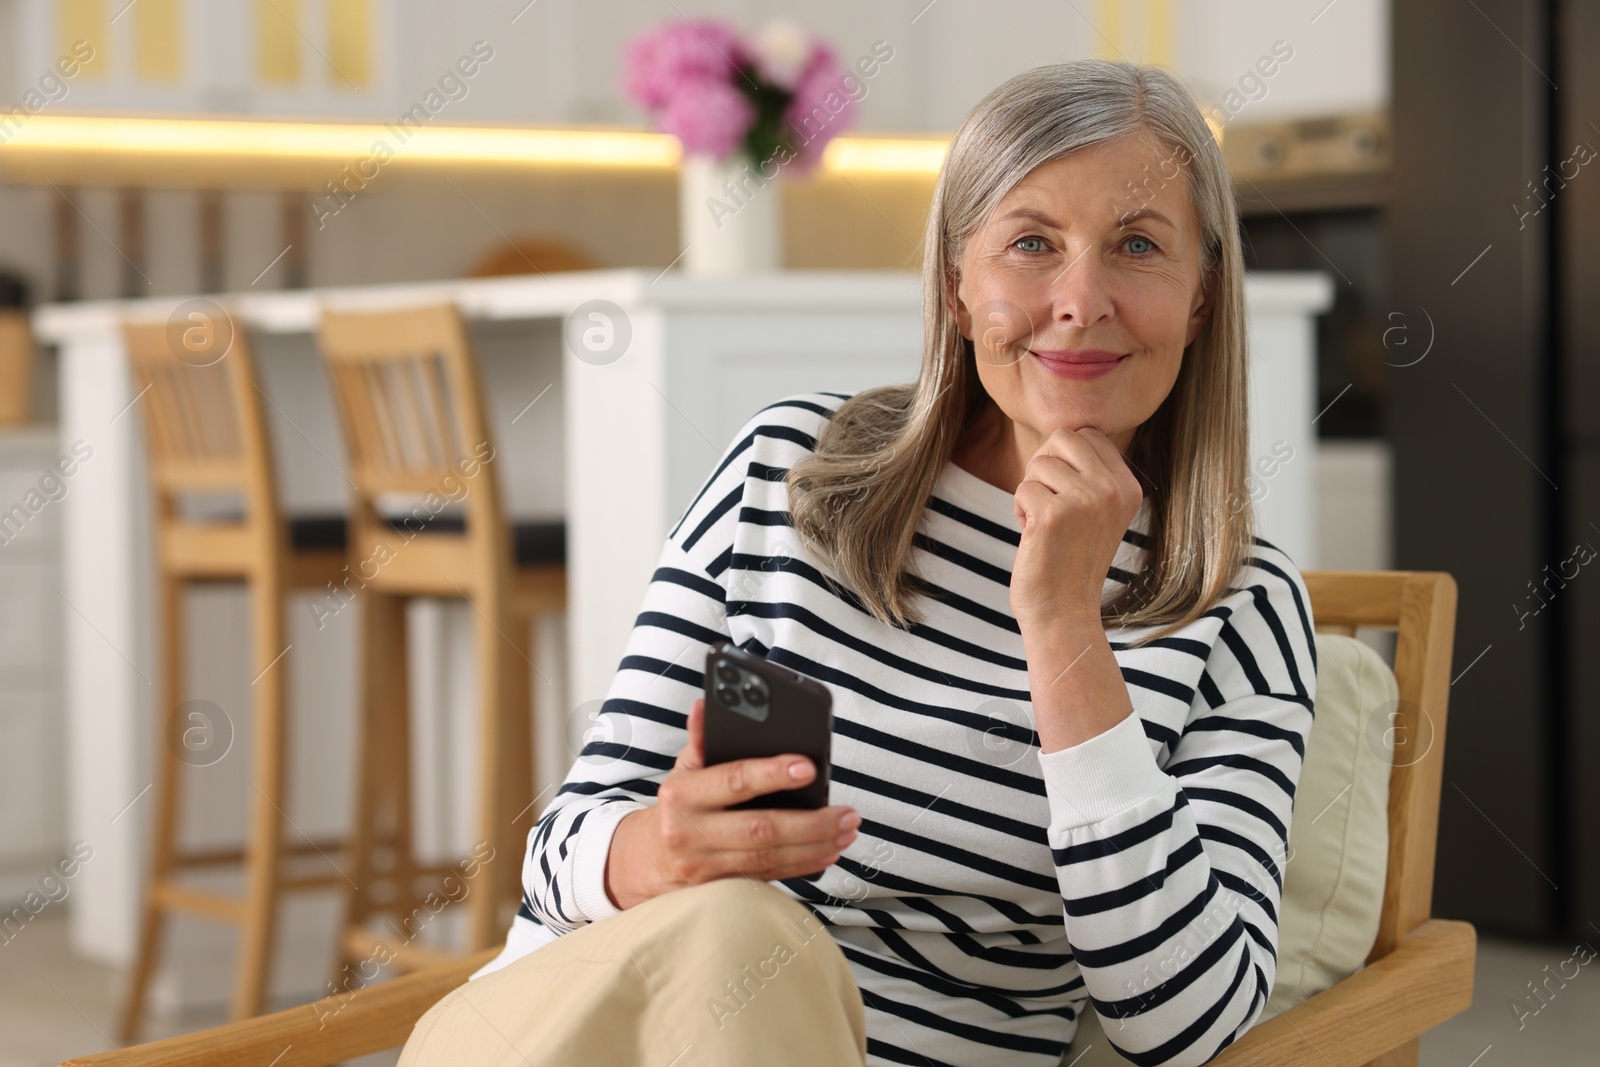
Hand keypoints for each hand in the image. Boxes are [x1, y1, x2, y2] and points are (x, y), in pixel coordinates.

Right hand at [604, 697, 859, 909]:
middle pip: (761, 830)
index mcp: (683, 795)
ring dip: (816, 845)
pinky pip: (770, 877)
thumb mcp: (682, 770)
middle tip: (847, 813)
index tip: (809, 766)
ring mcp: (707, 867)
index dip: (772, 774)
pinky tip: (829, 852)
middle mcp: (692, 833)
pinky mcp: (722, 890)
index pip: (734, 781)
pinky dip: (804, 865)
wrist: (645, 862)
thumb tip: (706, 705)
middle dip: (811, 822)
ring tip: (847, 830)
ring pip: (771, 858)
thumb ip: (700, 740)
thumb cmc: (677, 807)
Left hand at [1009, 427, 1142, 630]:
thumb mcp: (1096, 512)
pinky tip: (1033, 536)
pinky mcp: (1055, 515)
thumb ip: (1088, 473)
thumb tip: (1060, 435)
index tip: (1063, 492)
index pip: (1089, 434)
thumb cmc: (1071, 560)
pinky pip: (1022, 488)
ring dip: (1030, 491)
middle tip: (1045, 499)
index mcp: (1129, 487)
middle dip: (1044, 464)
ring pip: (1039, 463)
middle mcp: (1114, 490)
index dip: (1064, 457)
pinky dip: (1020, 510)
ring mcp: (1086, 501)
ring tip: (1043, 524)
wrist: (1063, 612)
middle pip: (1063, 438)